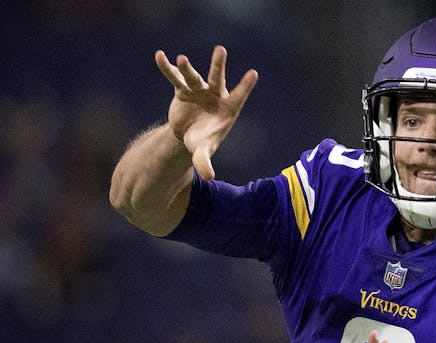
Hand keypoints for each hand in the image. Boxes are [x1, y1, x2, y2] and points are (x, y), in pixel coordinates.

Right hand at [154, 45, 258, 179]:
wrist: (188, 135)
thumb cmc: (203, 142)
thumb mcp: (203, 151)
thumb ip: (205, 162)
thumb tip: (209, 178)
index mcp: (227, 109)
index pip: (239, 96)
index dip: (245, 86)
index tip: (254, 73)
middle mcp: (215, 95)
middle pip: (218, 78)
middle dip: (218, 65)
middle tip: (220, 50)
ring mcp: (199, 90)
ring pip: (194, 76)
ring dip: (187, 68)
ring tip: (181, 59)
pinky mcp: (183, 89)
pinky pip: (174, 77)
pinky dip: (167, 68)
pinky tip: (160, 56)